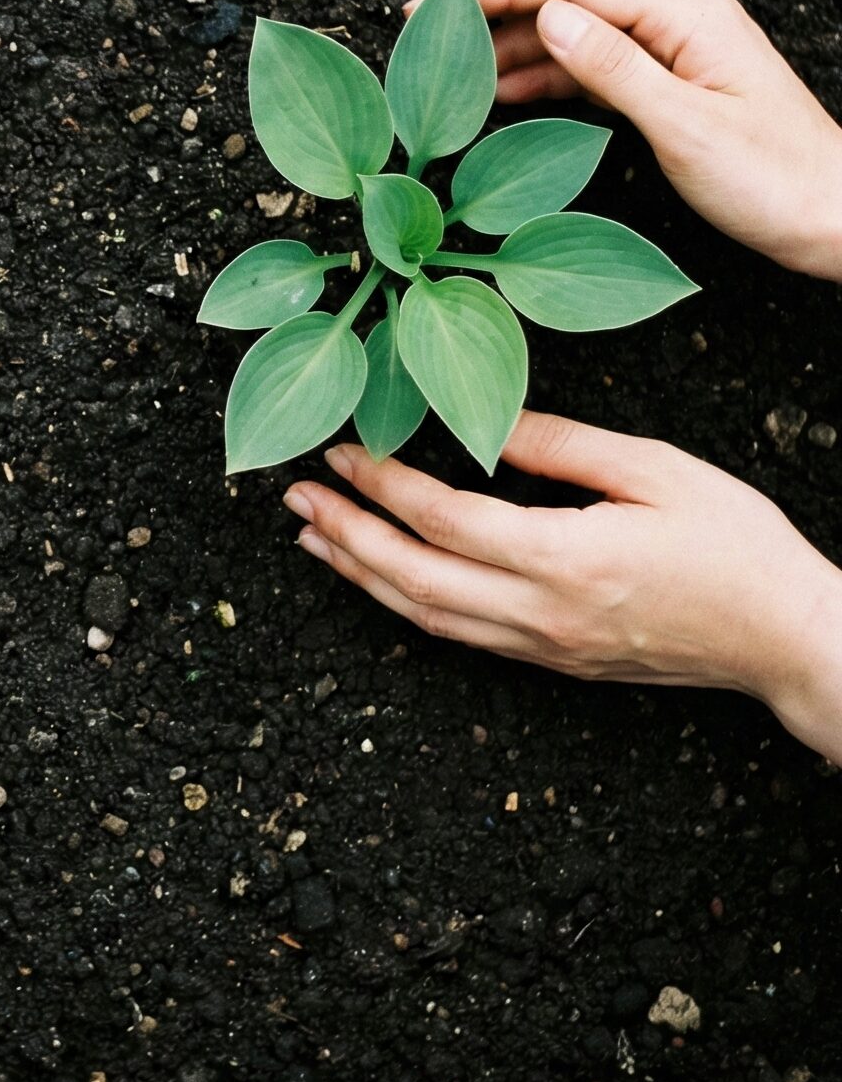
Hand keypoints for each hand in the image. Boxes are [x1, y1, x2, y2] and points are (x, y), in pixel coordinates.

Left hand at [284, 413, 841, 760]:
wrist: (789, 640)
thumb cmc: (735, 546)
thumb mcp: (656, 471)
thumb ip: (561, 445)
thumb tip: (482, 419)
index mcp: (565, 558)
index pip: (443, 518)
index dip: (381, 484)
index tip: (339, 451)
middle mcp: (541, 612)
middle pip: (412, 577)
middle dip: (343, 534)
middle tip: (292, 495)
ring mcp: (543, 646)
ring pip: (424, 616)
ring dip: (359, 573)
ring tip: (311, 534)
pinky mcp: (552, 661)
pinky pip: (458, 634)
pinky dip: (403, 602)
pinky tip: (378, 576)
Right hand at [438, 0, 841, 278]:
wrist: (831, 218)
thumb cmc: (773, 179)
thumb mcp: (687, 126)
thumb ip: (614, 68)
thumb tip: (549, 17)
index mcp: (686, 15)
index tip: (443, 1)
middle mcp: (676, 20)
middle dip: (498, 1)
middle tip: (428, 21)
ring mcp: (670, 51)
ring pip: (575, 30)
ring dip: (512, 42)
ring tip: (451, 62)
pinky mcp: (664, 86)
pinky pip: (590, 67)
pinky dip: (542, 75)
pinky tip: (501, 90)